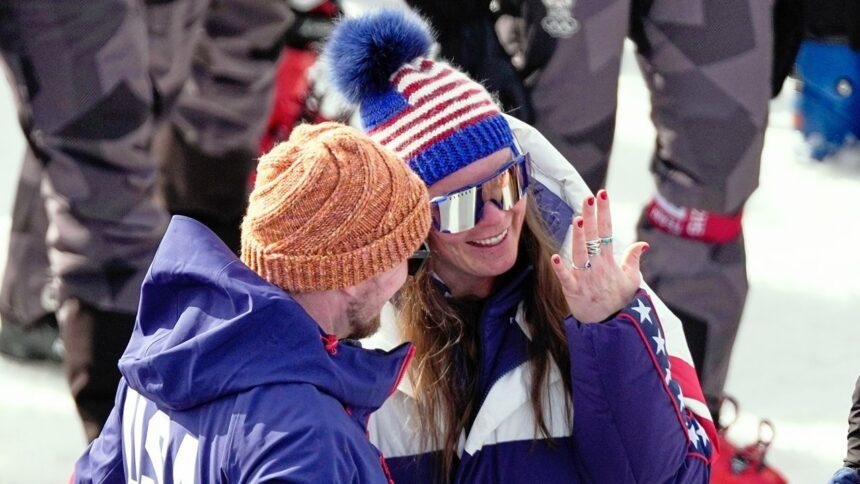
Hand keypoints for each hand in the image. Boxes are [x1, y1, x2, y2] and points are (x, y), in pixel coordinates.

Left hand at [549, 190, 648, 323]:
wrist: (610, 325)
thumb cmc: (618, 300)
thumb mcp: (632, 279)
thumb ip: (633, 259)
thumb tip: (643, 243)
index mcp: (610, 261)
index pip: (607, 231)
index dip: (604, 212)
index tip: (602, 194)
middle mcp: (597, 266)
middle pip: (593, 238)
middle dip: (591, 217)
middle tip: (589, 198)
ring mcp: (585, 278)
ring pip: (580, 254)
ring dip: (579, 238)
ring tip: (578, 220)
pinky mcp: (573, 291)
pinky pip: (566, 278)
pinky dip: (561, 269)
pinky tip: (555, 257)